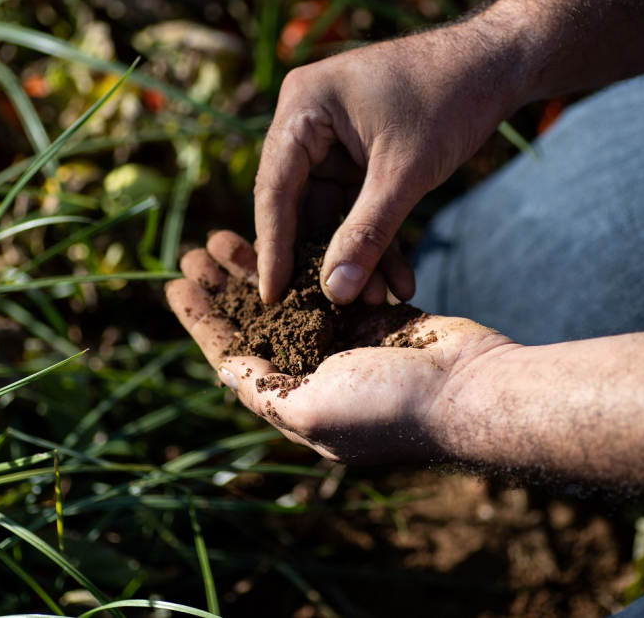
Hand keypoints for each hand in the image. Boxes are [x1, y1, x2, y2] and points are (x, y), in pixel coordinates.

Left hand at [166, 231, 515, 462]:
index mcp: (295, 399)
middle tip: (195, 249)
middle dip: (224, 287)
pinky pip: (330, 282)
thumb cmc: (389, 406)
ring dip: (258, 266)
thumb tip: (224, 371)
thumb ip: (264, 389)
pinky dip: (306, 259)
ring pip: (289, 296)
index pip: (234, 356)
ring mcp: (348, 342)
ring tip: (226, 234)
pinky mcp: (376, 315)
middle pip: (257, 322)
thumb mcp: (311, 410)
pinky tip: (287, 233)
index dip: (202, 320)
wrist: (470, 389)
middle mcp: (316, 371)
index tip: (174, 285)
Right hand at [255, 26, 516, 305]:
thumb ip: (367, 233)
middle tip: (329, 310)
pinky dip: (378, 239)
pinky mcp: (361, 157)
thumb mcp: (404, 173)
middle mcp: (308, 122)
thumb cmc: (449, 99)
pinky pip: (360, 207)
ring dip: (357, 256)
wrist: (498, 65)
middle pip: (300, 205)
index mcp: (302, 108)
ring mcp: (335, 141)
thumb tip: (334, 292)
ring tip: (377, 301)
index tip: (273, 297)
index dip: (274, 248)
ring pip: (334, 213)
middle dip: (324, 258)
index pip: (275, 189)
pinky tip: (398, 279)